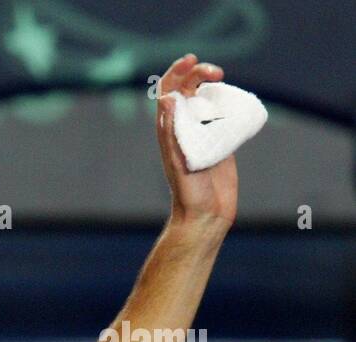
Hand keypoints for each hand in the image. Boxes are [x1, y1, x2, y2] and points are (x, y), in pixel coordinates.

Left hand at [156, 54, 237, 232]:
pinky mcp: (221, 142)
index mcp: (169, 131)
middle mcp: (185, 130)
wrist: (205, 216)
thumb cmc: (187, 192)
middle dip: (200, 73)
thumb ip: (172, 131)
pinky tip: (239, 103)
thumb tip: (167, 99)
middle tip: (217, 73)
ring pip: (207, 100)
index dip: (177, 72)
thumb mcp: (178, 160)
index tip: (193, 60)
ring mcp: (204, 135)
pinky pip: (225, 116)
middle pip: (189, 90)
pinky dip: (231, 104)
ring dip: (216, 86)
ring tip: (226, 83)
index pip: (168, 92)